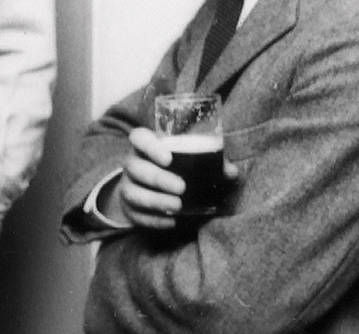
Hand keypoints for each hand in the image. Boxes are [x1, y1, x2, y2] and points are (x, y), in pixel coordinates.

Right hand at [103, 128, 238, 230]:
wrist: (146, 188)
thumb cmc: (172, 169)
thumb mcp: (187, 161)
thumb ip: (209, 162)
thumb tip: (231, 171)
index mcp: (145, 146)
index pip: (138, 137)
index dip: (150, 146)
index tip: (168, 158)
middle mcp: (132, 164)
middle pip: (135, 167)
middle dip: (158, 178)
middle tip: (181, 187)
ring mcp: (127, 186)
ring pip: (132, 192)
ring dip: (155, 200)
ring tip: (177, 206)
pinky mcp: (128, 208)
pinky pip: (135, 215)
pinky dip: (153, 219)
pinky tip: (171, 221)